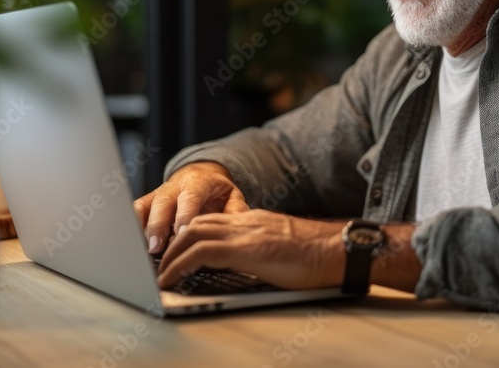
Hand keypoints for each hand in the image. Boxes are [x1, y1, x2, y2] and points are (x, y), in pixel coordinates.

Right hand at [133, 161, 249, 253]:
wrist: (201, 175)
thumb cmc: (217, 191)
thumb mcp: (232, 195)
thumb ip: (235, 209)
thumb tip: (236, 224)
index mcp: (197, 183)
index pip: (190, 198)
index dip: (184, 215)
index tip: (182, 233)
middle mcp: (175, 187)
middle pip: (163, 203)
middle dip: (159, 225)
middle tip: (157, 247)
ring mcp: (159, 193)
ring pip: (146, 207)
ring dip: (144, 229)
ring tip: (147, 251)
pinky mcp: (149, 201)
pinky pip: (136, 210)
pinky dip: (134, 226)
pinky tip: (136, 244)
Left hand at [156, 210, 345, 290]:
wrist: (337, 250)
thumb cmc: (318, 255)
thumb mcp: (282, 248)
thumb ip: (260, 250)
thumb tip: (247, 266)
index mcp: (254, 221)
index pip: (212, 220)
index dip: (189, 234)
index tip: (177, 250)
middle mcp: (245, 222)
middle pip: (196, 223)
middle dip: (174, 242)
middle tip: (161, 262)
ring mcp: (244, 233)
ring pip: (192, 234)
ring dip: (171, 254)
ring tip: (161, 273)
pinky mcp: (244, 249)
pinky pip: (200, 253)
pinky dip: (179, 265)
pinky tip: (170, 279)